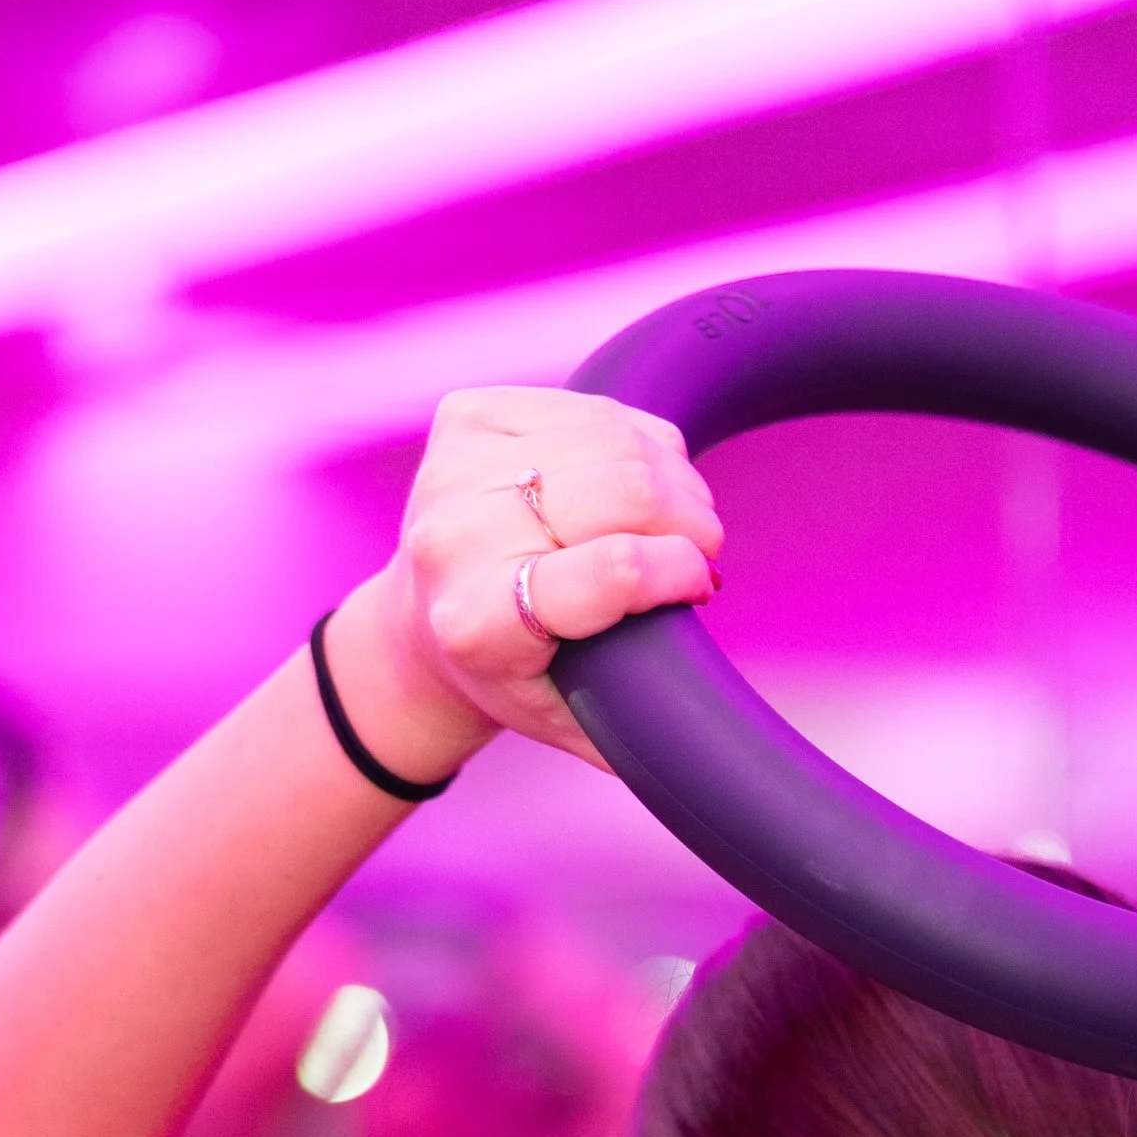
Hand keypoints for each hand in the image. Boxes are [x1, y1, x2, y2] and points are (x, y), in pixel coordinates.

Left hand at [339, 388, 725, 775]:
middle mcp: (454, 538)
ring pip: (616, 438)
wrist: (419, 628)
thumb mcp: (580, 726)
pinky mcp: (465, 416)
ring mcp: (455, 468)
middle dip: (689, 518)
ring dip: (672, 476)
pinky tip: (637, 477)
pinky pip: (591, 407)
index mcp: (480, 624)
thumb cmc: (515, 678)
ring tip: (681, 516)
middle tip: (703, 549)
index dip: (678, 569)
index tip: (701, 584)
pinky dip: (636, 438)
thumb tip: (717, 719)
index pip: (612, 569)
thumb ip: (650, 729)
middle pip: (624, 490)